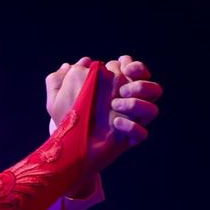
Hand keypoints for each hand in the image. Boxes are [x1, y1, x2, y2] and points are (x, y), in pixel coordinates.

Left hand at [45, 55, 161, 175]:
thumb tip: (80, 62)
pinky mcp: (128, 140)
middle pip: (153, 89)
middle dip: (140, 84)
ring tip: (115, 104)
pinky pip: (142, 133)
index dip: (135, 67)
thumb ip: (60, 78)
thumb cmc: (65, 118)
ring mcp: (131, 122)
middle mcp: (128, 104)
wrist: (65, 146)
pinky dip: (132, 127)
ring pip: (152, 109)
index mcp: (116, 89)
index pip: (137, 71)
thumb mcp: (56, 98)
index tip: (123, 68)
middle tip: (120, 90)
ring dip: (138, 103)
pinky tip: (115, 122)